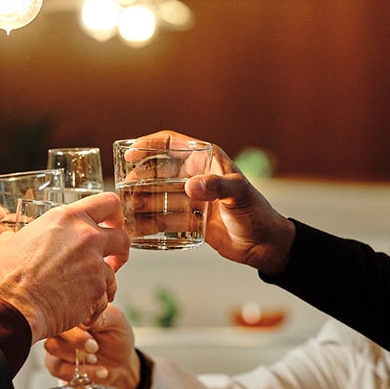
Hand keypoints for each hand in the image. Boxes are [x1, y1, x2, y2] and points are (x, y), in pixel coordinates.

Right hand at [0, 190, 127, 341]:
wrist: (12, 307)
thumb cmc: (7, 276)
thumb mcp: (9, 242)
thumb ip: (24, 235)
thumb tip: (17, 238)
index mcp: (67, 218)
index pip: (108, 202)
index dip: (115, 215)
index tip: (112, 225)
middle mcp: (86, 237)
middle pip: (123, 238)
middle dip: (119, 251)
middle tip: (110, 260)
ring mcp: (95, 265)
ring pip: (114, 273)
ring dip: (103, 282)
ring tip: (85, 292)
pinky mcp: (97, 291)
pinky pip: (104, 297)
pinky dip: (94, 304)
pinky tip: (78, 308)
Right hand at [43, 305, 141, 388]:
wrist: (121, 363)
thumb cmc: (116, 336)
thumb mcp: (116, 322)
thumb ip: (102, 317)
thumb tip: (86, 318)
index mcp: (73, 309)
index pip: (64, 308)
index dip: (75, 319)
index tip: (92, 329)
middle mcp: (61, 325)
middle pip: (54, 327)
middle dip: (75, 339)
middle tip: (94, 347)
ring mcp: (57, 344)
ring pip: (52, 346)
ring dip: (75, 355)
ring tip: (95, 359)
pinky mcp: (56, 364)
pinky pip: (57, 368)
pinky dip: (78, 372)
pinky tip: (99, 372)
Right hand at [121, 131, 295, 274]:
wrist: (266, 245)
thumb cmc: (257, 213)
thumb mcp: (239, 194)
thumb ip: (217, 187)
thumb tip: (191, 186)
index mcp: (205, 159)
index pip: (170, 143)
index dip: (147, 145)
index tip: (128, 155)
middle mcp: (194, 175)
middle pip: (158, 172)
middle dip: (139, 180)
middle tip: (124, 192)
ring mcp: (190, 198)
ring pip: (158, 196)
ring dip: (140, 203)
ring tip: (125, 213)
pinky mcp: (190, 220)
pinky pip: (164, 218)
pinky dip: (149, 224)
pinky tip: (136, 229)